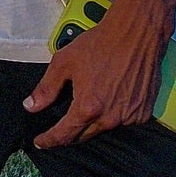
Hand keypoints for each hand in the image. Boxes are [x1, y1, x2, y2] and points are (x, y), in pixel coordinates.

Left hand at [25, 0, 171, 147]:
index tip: (41, 142)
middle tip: (60, 128)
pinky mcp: (144, 112)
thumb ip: (46, 88)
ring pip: (105, 128)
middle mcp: (110, 118)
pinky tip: (110, 98)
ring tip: (89, 103)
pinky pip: (124, 120)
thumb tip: (31, 106)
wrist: (136, 34)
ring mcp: (129, 117)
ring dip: (94, 121)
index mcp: (88, 108)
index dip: (49, 140)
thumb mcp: (64, 62)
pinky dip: (114, 114)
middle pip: (84, 135)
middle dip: (70, 133)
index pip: (64, 135)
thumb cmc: (100, 44)